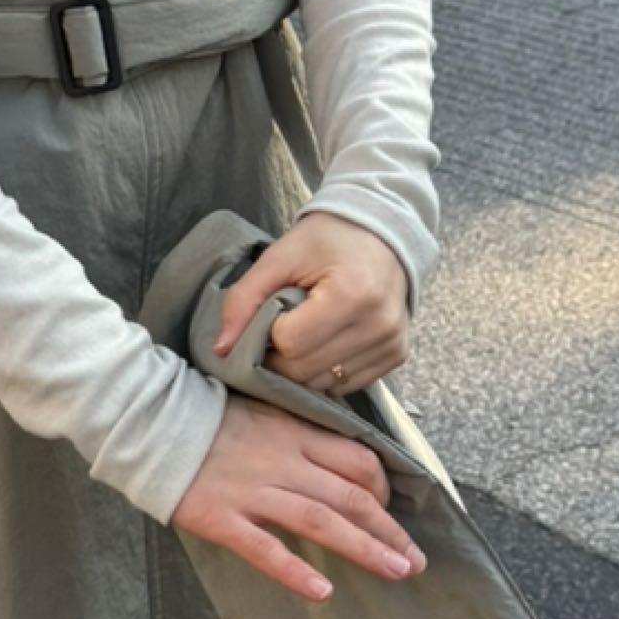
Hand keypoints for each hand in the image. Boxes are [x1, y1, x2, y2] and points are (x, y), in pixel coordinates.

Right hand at [171, 395, 426, 602]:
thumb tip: (341, 462)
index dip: (383, 491)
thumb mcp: (266, 412)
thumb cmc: (209, 419)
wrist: (150, 420)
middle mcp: (282, 462)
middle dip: (388, 530)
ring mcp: (252, 492)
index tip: (390, 514)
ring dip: (363, 549)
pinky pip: (264, 549)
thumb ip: (301, 436)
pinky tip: (323, 592)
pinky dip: (295, 571)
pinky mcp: (221, 518)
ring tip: (395, 573)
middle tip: (415, 561)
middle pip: (350, 496)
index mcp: (295, 434)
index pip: (358, 461)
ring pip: (320, 521)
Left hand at [211, 209, 410, 397]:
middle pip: (305, 370)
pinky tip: (326, 342)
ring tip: (306, 331)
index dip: (270, 333)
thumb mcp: (279, 257)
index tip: (272, 313)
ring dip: (302, 367)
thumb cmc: (327, 240)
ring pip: (323, 385)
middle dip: (281, 356)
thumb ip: (244, 299)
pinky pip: (346, 385)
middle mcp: (379, 324)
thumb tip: (221, 350)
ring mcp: (391, 344)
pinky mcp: (397, 355)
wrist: (381, 232)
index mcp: (351, 294)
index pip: (290, 343)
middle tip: (281, 327)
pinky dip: (326, 371)